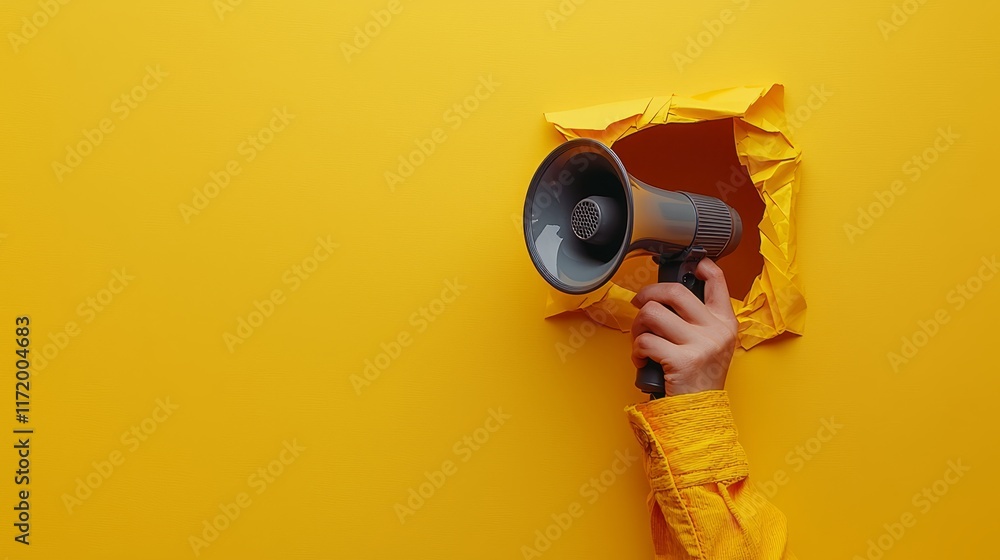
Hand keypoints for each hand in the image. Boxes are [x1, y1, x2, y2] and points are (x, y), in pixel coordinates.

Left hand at [630, 259, 738, 395]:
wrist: (701, 414)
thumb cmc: (699, 378)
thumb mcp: (711, 345)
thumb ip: (698, 321)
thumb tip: (667, 296)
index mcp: (724, 322)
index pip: (717, 282)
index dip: (701, 265)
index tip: (689, 263)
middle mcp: (716, 330)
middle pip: (674, 291)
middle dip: (647, 295)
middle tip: (640, 306)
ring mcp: (701, 344)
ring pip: (652, 314)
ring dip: (638, 327)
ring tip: (641, 341)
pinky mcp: (682, 360)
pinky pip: (645, 341)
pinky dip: (636, 351)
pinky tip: (643, 361)